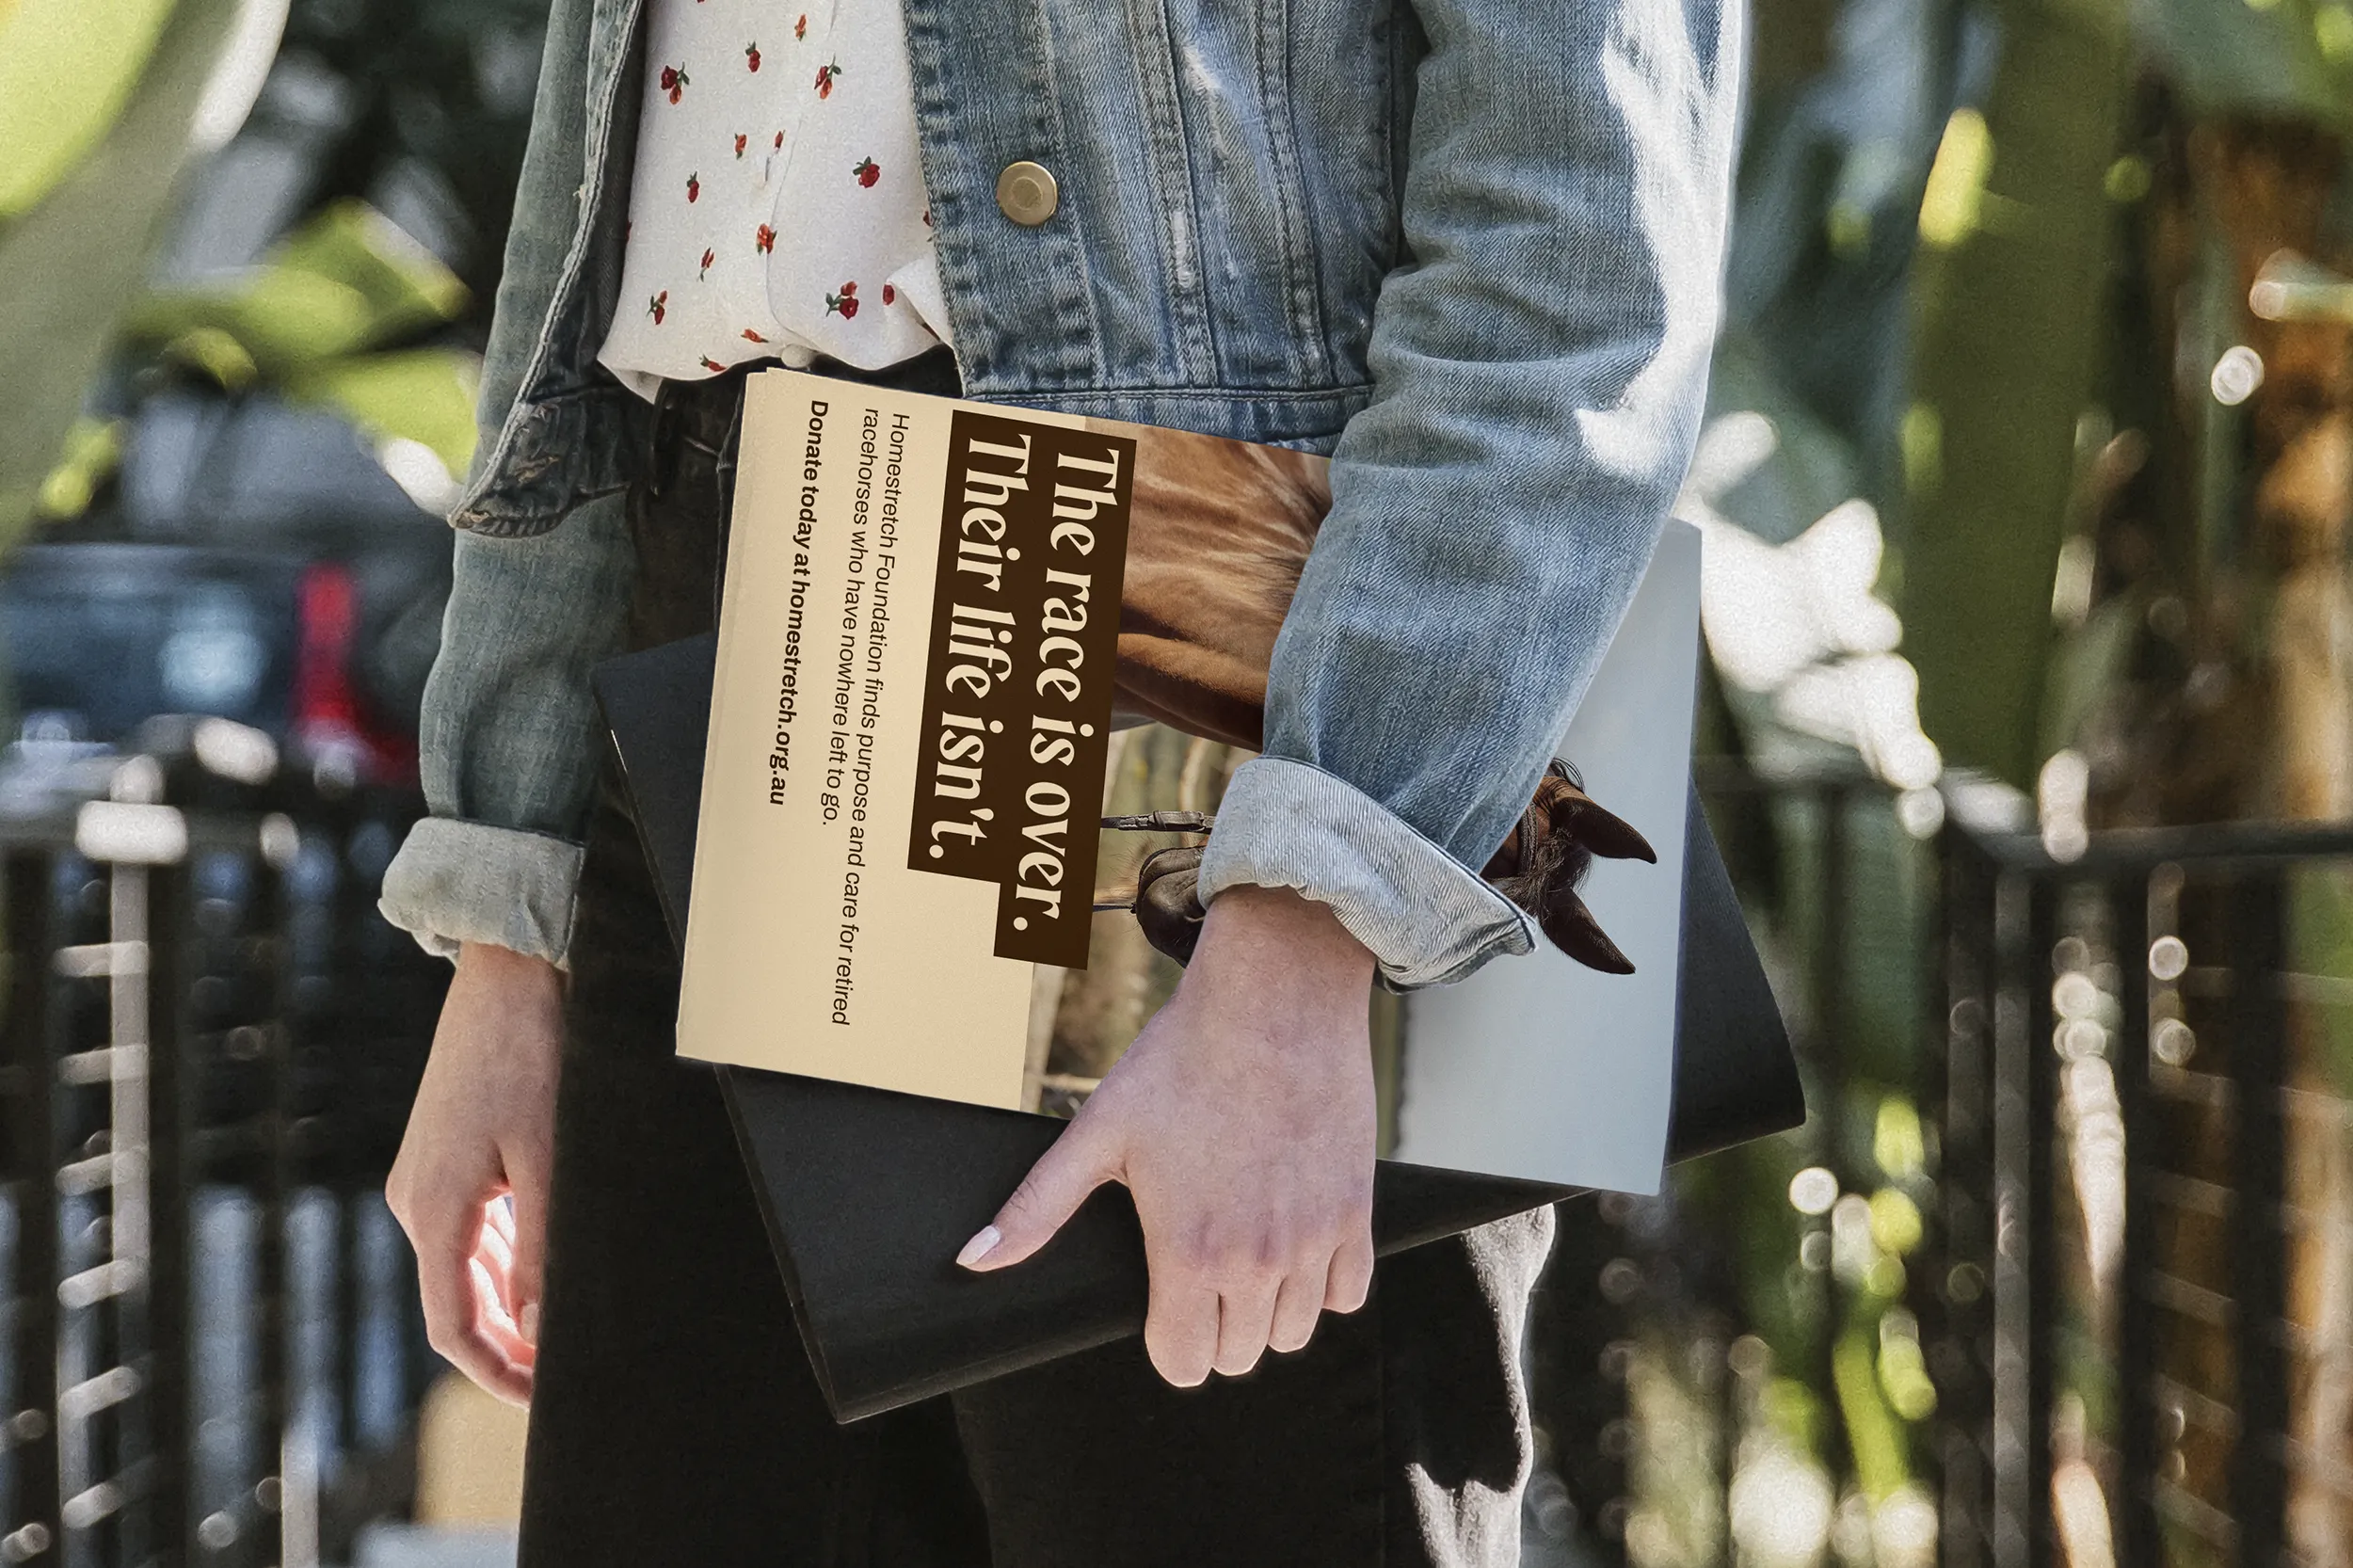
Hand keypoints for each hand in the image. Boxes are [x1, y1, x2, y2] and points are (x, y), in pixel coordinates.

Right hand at [387, 941, 562, 1405]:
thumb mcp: (550, 1156)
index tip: (541, 1401)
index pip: (452, 1325)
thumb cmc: (535, 1055)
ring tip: (564, 1328)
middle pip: (456, 1301)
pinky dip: (506, 1258)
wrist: (511, 975)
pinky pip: (472, 1227)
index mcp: (433, 1208)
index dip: (496, 1373)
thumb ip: (542, 1248)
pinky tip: (548, 1264)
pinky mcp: (446, 1154)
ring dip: (509, 1302)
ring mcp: (427, 1176)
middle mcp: (416, 1199)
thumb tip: (535, 1328)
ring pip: (465, 1265)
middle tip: (565, 1374)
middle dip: (506, 1345)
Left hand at [959, 885, 1377, 1386]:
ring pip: (1294, 1332)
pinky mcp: (1356, 1213)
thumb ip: (1038, 1207)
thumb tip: (972, 1260)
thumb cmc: (1181, 1060)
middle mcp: (1257, 1260)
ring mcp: (1313, 1240)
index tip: (1164, 1305)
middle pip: (1239, 1355)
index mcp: (1188, 1252)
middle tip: (1201, 1268)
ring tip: (1246, 1251)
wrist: (1273, 1000)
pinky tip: (1294, 1238)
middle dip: (1216, 1327)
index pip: (1182, 1364)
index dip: (1167, 1343)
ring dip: (1269, 1307)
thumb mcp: (1099, 1131)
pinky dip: (1323, 1281)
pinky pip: (1347, 1293)